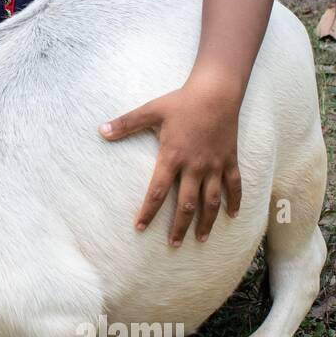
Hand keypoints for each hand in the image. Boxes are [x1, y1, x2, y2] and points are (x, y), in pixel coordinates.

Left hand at [98, 77, 243, 245]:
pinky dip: (234, 201)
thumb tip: (100, 130)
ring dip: (207, 222)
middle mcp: (194, 166)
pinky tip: (231, 216)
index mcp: (172, 157)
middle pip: (186, 204)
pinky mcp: (230, 160)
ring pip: (212, 201)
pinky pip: (234, 185)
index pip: (157, 192)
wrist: (216, 92)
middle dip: (179, 226)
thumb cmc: (181, 102)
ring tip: (201, 239)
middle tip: (173, 244)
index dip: (148, 211)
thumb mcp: (150, 111)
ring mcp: (215, 165)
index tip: (140, 228)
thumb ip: (125, 123)